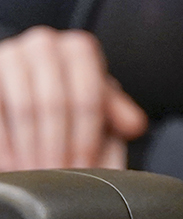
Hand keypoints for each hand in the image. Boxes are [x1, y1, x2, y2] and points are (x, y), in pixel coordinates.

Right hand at [0, 27, 148, 169]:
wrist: (24, 74)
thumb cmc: (65, 89)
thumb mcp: (93, 96)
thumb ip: (116, 111)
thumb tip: (134, 126)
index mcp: (78, 49)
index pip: (88, 99)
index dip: (87, 137)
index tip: (85, 166)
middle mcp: (44, 44)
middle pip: (55, 104)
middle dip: (58, 145)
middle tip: (57, 173)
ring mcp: (12, 55)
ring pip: (24, 108)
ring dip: (30, 146)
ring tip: (36, 172)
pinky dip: (5, 142)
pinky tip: (12, 163)